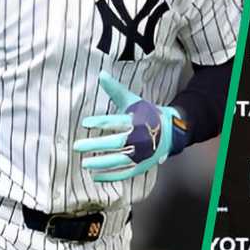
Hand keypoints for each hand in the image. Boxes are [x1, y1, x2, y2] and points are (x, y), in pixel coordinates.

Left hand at [72, 71, 188, 181]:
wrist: (173, 131)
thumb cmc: (148, 114)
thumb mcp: (133, 101)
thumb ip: (115, 90)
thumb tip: (101, 74)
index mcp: (137, 120)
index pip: (116, 121)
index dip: (100, 122)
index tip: (85, 123)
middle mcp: (140, 138)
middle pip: (116, 142)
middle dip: (96, 145)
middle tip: (77, 146)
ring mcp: (143, 154)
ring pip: (120, 160)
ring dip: (101, 162)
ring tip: (84, 163)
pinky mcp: (143, 165)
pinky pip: (126, 173)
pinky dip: (111, 176)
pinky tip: (95, 175)